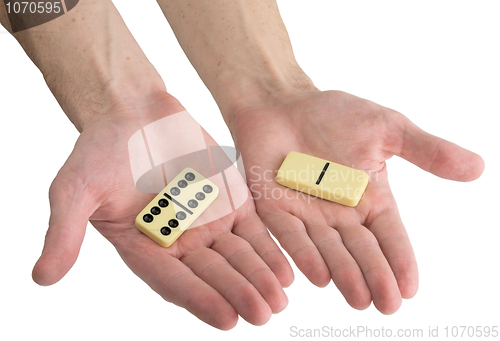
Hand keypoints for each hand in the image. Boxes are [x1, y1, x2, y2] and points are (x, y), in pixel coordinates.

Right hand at [31, 94, 291, 328]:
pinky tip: (287, 267)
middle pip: (214, 274)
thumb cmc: (100, 149)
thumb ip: (64, 231)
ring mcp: (208, 224)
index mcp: (145, 249)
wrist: (135, 112)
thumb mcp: (75, 188)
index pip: (175, 283)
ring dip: (260, 277)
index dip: (201, 300)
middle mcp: (180, 243)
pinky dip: (269, 247)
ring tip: (281, 297)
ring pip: (239, 256)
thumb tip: (41, 277)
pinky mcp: (231, 202)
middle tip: (263, 314)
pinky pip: (254, 229)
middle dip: (239, 292)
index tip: (227, 318)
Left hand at [229, 90, 483, 313]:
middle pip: (361, 251)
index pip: (389, 235)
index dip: (400, 261)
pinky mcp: (275, 208)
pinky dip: (304, 253)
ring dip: (344, 274)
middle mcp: (340, 214)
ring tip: (359, 297)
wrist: (283, 102)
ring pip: (328, 249)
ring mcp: (307, 213)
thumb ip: (425, 150)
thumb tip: (477, 167)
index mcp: (369, 199)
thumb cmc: (334, 114)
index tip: (410, 288)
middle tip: (387, 304)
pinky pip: (290, 234)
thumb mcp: (387, 129)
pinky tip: (318, 275)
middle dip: (375, 277)